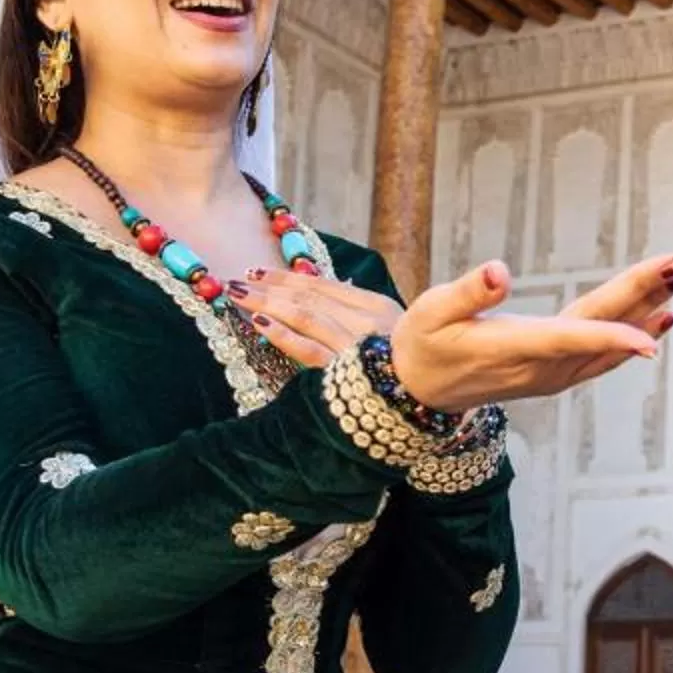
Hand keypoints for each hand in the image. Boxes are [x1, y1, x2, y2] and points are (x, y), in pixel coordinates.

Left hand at [227, 268, 400, 367]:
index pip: (323, 286)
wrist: (435, 400)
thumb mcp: (391, 332)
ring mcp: (357, 347)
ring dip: (268, 304)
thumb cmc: (414, 367)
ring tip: (239, 296)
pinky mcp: (347, 373)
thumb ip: (357, 313)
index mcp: (379, 306)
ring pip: (304, 317)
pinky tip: (259, 326)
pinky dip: (283, 336)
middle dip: (270, 287)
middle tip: (237, 280)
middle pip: (310, 296)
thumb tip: (315, 294)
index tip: (260, 273)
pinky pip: (310, 351)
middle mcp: (367, 321)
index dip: (288, 277)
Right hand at [386, 254, 672, 410]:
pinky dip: (635, 334)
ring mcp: (552, 374)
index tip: (654, 333)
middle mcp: (541, 366)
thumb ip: (466, 293)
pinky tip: (660, 316)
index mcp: (513, 347)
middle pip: (602, 329)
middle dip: (645, 296)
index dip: (613, 335)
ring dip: (649, 310)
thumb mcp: (431, 312)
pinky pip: (604, 356)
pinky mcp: (556, 374)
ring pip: (610, 342)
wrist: (419, 392)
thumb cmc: (423, 344)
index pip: (570, 339)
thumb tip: (497, 271)